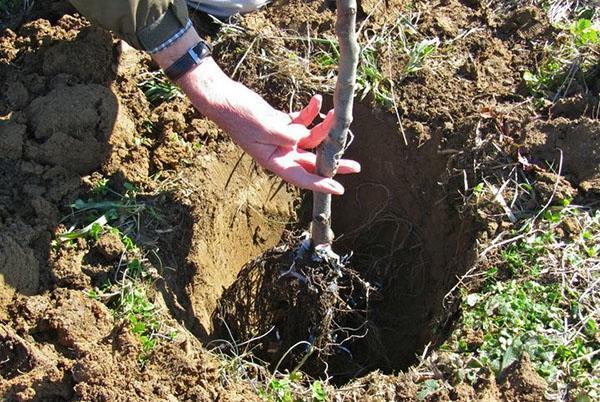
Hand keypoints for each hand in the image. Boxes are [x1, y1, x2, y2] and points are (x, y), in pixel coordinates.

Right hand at [227, 94, 359, 194]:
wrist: (224, 98)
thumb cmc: (240, 116)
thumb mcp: (266, 127)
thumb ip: (289, 135)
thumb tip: (306, 136)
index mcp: (274, 161)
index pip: (301, 178)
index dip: (321, 184)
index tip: (339, 189)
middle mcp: (280, 153)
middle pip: (312, 162)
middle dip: (333, 162)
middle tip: (355, 166)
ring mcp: (282, 138)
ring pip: (310, 139)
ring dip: (323, 128)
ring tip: (335, 114)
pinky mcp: (281, 123)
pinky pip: (302, 121)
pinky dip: (310, 112)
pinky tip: (317, 100)